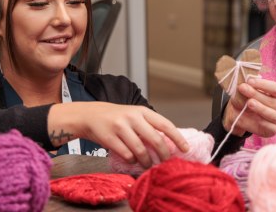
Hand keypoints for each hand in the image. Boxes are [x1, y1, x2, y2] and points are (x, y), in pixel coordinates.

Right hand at [48, 102, 188, 167]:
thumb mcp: (135, 115)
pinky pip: (126, 155)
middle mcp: (133, 117)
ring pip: (141, 150)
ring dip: (147, 162)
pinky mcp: (109, 138)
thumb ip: (149, 126)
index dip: (177, 138)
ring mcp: (120, 127)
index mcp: (142, 111)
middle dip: (163, 154)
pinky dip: (132, 160)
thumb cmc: (117, 117)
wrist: (90, 115)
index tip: (185, 149)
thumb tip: (170, 143)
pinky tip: (132, 159)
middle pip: (155, 140)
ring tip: (147, 165)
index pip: (165, 124)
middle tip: (166, 162)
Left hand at [222, 77, 275, 136]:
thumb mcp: (243, 90)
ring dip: (261, 108)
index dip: (264, 84)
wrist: (237, 113)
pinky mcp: (272, 130)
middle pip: (274, 101)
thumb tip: (245, 84)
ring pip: (274, 115)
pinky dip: (260, 122)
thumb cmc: (244, 97)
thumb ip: (246, 87)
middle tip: (243, 88)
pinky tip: (251, 117)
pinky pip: (270, 127)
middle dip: (257, 94)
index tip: (249, 81)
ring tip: (249, 103)